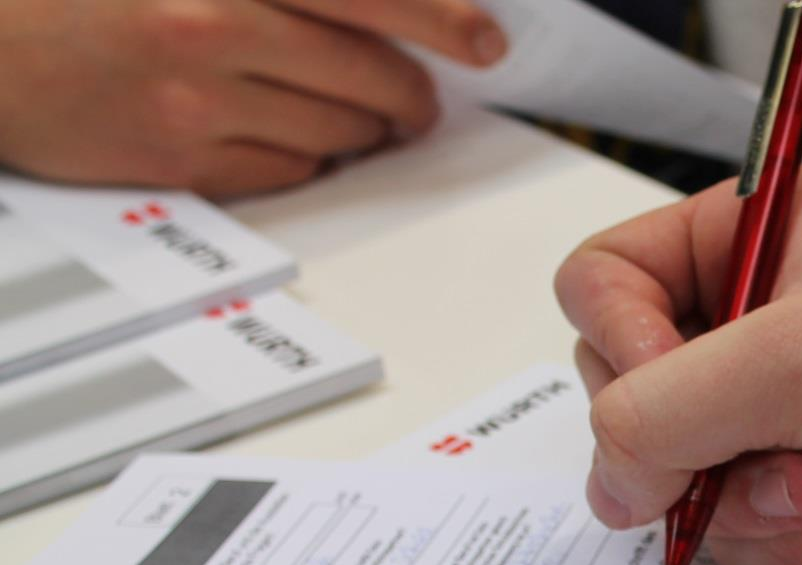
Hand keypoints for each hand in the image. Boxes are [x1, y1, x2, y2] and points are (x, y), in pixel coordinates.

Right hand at [0, 0, 505, 196]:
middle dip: (411, 92)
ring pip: (339, 133)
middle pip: (371, 75)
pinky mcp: (178, 159)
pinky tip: (288, 134)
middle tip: (420, 97)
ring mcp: (196, 98)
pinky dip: (305, 159)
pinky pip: (287, 173)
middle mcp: (215, 24)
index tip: (484, 40)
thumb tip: (389, 0)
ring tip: (352, 113)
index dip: (444, 20)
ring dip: (362, 128)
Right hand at [555, 173, 801, 564]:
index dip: (619, 352)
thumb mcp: (797, 358)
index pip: (602, 287)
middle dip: (700, 451)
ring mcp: (789, 412)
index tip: (674, 396)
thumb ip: (664, 413)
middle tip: (771, 451)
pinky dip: (799, 537)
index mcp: (748, 239)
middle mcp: (759, 323)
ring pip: (689, 488)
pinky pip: (750, 536)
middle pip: (635, 404)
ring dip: (759, 505)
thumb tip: (609, 484)